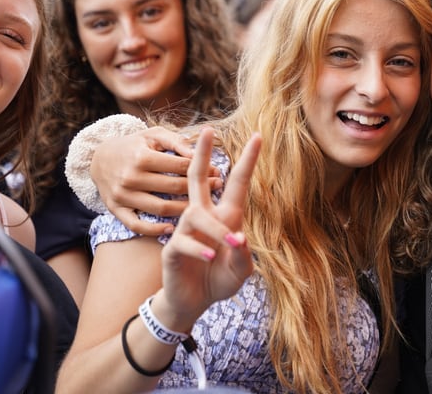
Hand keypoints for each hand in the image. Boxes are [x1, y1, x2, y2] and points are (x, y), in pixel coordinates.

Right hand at [90, 126, 221, 234]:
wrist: (99, 158)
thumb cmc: (133, 145)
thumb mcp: (153, 135)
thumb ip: (176, 141)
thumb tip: (198, 153)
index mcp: (141, 157)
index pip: (179, 166)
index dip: (202, 169)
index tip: (218, 172)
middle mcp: (131, 178)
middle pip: (173, 188)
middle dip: (200, 189)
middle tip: (218, 188)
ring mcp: (122, 196)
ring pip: (160, 208)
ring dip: (184, 210)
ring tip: (202, 208)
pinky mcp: (116, 210)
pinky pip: (137, 225)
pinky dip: (155, 230)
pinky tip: (173, 229)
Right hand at [159, 127, 259, 326]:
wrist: (193, 302)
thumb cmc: (219, 279)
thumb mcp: (240, 270)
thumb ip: (243, 256)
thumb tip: (239, 238)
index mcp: (225, 216)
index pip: (237, 183)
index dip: (247, 160)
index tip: (258, 136)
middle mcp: (204, 216)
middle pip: (198, 177)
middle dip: (203, 154)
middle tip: (207, 130)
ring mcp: (186, 230)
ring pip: (197, 215)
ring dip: (216, 228)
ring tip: (232, 244)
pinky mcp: (173, 248)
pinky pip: (184, 241)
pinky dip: (200, 248)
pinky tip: (211, 258)